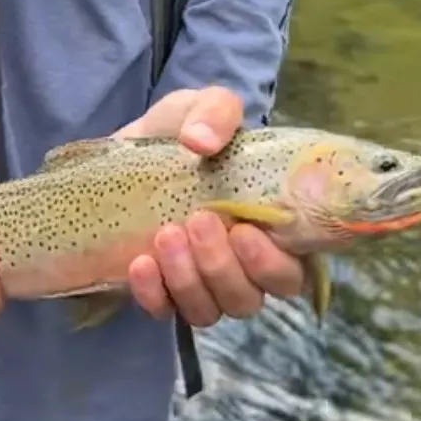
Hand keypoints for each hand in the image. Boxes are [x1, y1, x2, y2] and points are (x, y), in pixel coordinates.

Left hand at [119, 87, 305, 326]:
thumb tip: (201, 140)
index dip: (274, 265)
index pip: (294, 273)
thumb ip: (215, 112)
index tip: (246, 230)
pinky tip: (139, 263)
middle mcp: (242, 269)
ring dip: (189, 279)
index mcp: (272, 231)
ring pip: (210, 311)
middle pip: (250, 299)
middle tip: (200, 220)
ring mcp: (202, 286)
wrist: (126, 154)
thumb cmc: (182, 134)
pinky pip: (165, 312)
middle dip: (223, 267)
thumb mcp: (201, 107)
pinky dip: (153, 293)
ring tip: (166, 234)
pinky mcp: (162, 293)